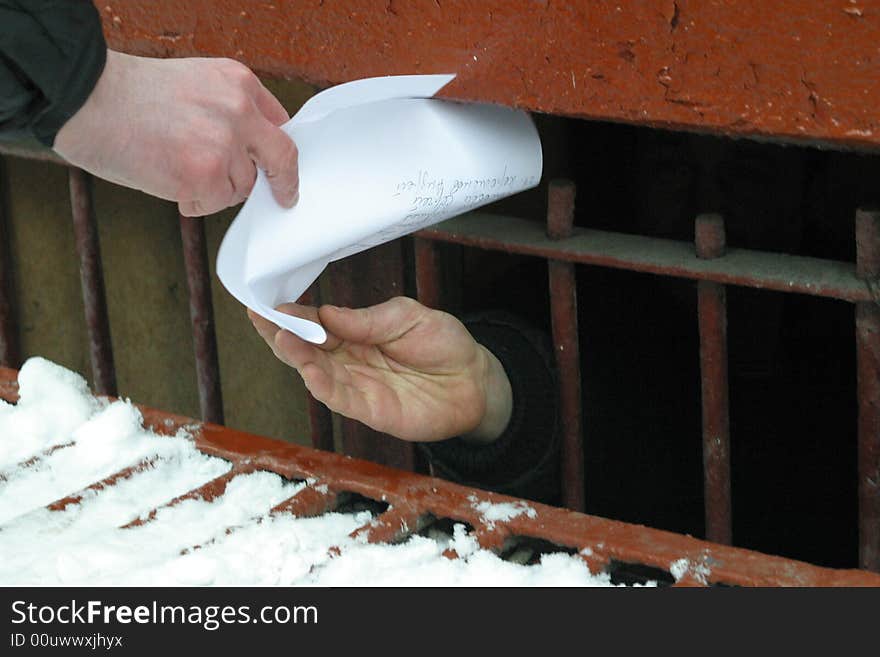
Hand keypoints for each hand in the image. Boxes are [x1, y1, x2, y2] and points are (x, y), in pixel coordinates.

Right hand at [54, 50, 298, 215]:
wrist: (85, 99)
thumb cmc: (126, 94)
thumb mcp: (194, 82)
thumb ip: (226, 110)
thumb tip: (248, 149)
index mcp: (238, 83)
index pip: (278, 122)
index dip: (277, 149)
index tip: (279, 165)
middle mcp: (238, 111)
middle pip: (282, 156)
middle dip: (285, 181)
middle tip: (284, 196)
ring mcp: (224, 145)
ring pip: (241, 185)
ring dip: (217, 188)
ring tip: (179, 169)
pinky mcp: (205, 176)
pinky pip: (215, 203)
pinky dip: (196, 203)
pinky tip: (171, 184)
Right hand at [249, 297, 512, 443]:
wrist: (475, 380)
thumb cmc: (442, 344)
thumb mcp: (407, 316)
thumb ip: (368, 319)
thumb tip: (327, 312)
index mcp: (354, 333)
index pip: (315, 322)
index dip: (292, 313)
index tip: (269, 302)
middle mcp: (349, 360)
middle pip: (306, 347)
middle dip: (280, 332)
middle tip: (259, 316)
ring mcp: (357, 386)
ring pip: (317, 373)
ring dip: (297, 357)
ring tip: (281, 337)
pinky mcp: (370, 410)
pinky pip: (340, 399)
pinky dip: (322, 385)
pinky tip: (309, 370)